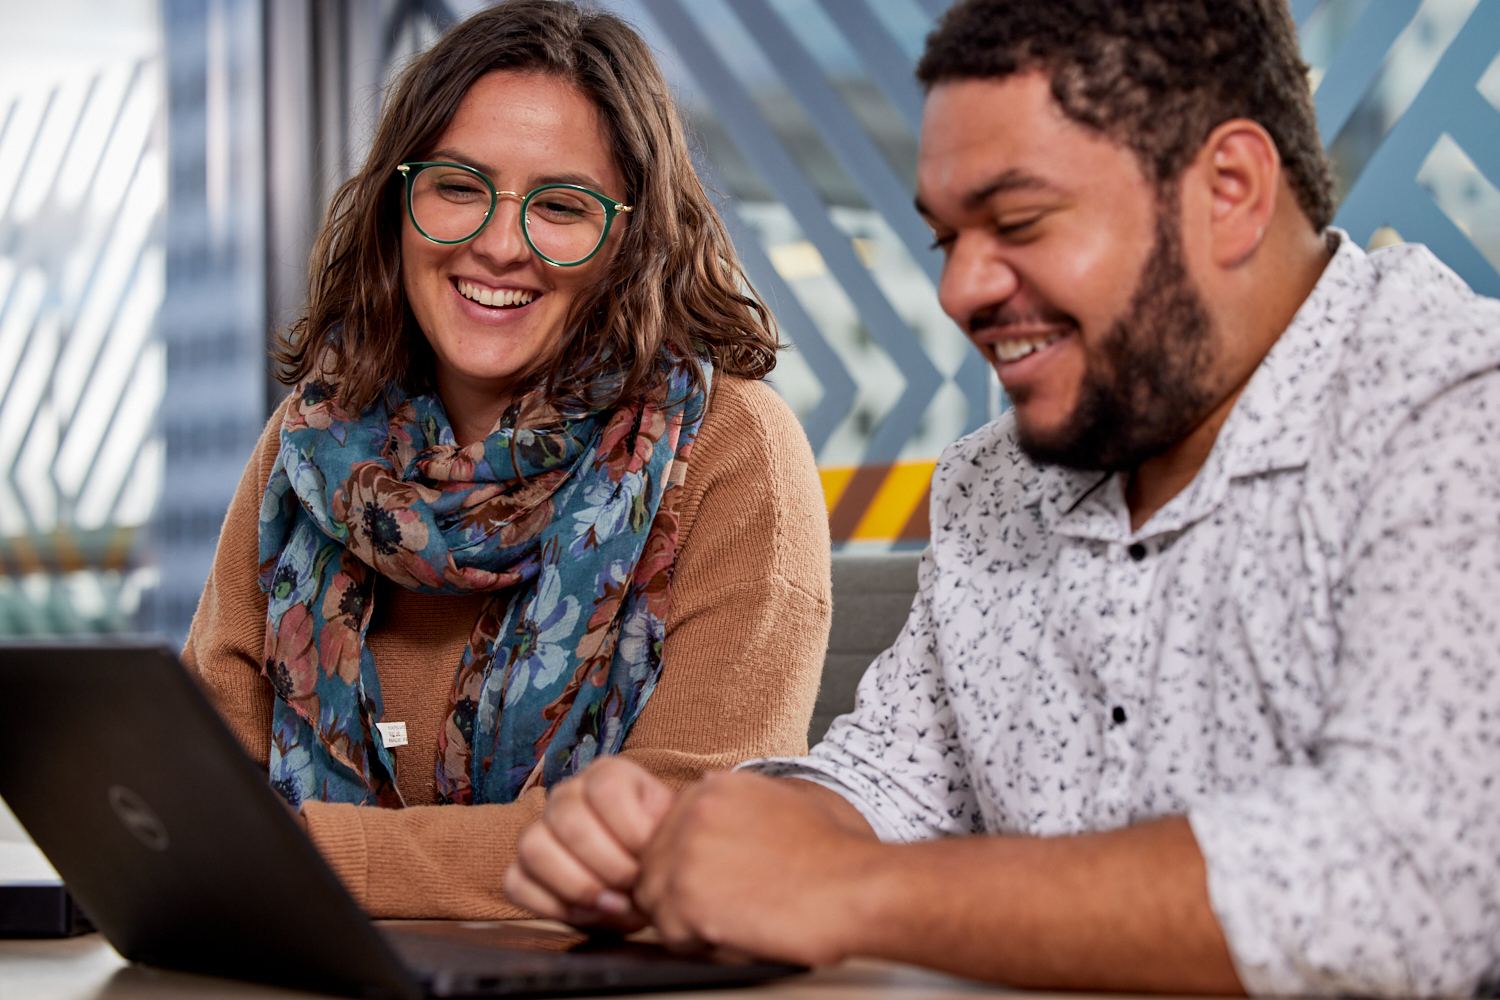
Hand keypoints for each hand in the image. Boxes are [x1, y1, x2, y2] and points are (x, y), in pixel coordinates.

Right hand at [505, 756, 674, 929]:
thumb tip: (648, 844)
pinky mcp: (522, 869)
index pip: (606, 791)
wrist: (646, 880)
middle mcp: (567, 794)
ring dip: (576, 885)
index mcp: (608, 775)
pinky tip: (585, 912)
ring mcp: (539, 829)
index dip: (631, 830)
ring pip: (533, 847)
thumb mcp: (671, 834)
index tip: (649, 854)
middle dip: (608, 865)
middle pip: (568, 821)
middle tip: (632, 885)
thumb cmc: (659, 853)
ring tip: (611, 902)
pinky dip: (550, 905)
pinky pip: (515, 882)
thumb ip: (663, 833)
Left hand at [634, 771, 879, 964]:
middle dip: (682, 893)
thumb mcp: (775, 801)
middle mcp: (691, 813)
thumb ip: (730, 807)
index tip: (718, 880)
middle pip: (654, 866)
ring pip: (655, 901)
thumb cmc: (829, 855)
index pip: (666, 834)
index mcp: (711, 788)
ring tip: (736, 919)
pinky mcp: (687, 899)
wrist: (855, 886)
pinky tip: (739, 933)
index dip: (690, 866)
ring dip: (687, 920)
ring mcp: (685, 855)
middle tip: (727, 905)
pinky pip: (669, 934)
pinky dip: (699, 944)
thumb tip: (707, 824)